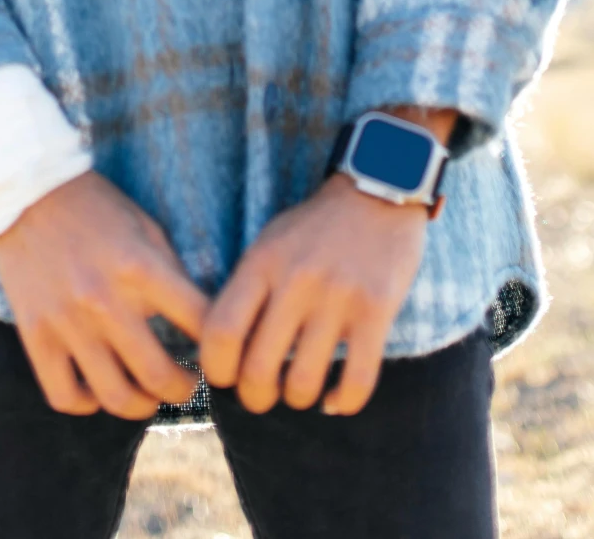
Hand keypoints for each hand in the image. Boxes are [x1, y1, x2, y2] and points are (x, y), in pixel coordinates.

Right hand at [0, 169, 209, 419]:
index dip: (222, 346)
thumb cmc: (96, 206)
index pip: (200, 325)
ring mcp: (68, 322)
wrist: (27, 192)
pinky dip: (87, 404)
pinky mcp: (36, 334)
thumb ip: (171, 272)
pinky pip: (65, 395)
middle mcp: (105, 301)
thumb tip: (199, 319)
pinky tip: (98, 391)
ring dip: (143, 406)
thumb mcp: (145, 226)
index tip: (222, 353)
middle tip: (190, 385)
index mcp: (141, 267)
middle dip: (186, 390)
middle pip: (160, 376)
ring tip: (149, 396)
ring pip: (115, 397)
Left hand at [200, 174, 428, 416]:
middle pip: (258, 370)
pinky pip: (358, 381)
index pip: (220, 332)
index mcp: (262, 263)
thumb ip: (246, 291)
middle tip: (263, 396)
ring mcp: (338, 297)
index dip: (216, 370)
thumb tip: (223, 353)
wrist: (377, 189)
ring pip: (304, 384)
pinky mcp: (377, 309)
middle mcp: (296, 281)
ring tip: (300, 391)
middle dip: (256, 398)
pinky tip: (335, 400)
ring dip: (298, 400)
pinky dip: (343, 403)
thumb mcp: (269, 243)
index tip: (225, 378)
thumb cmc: (314, 228)